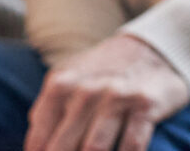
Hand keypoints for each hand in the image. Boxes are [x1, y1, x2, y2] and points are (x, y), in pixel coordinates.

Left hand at [26, 34, 189, 150]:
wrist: (155, 48)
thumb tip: (33, 150)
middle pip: (63, 148)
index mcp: (60, 85)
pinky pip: (131, 147)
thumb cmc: (105, 74)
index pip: (38, 140)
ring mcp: (116, 96)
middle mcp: (86, 89)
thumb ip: (47, 113)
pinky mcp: (145, 105)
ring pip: (94, 149)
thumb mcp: (70, 81)